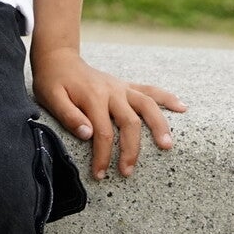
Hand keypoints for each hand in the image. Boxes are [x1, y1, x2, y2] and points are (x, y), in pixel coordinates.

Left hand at [32, 45, 186, 179]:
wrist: (59, 59)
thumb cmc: (52, 82)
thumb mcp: (51, 98)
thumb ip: (68, 116)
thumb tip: (88, 134)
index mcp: (93, 97)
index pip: (102, 133)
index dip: (102, 156)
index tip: (99, 174)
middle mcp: (112, 91)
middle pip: (130, 123)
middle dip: (131, 150)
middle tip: (127, 172)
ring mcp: (122, 88)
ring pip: (147, 105)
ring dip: (160, 125)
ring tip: (168, 145)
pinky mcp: (126, 86)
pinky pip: (150, 90)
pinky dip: (167, 98)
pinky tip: (183, 107)